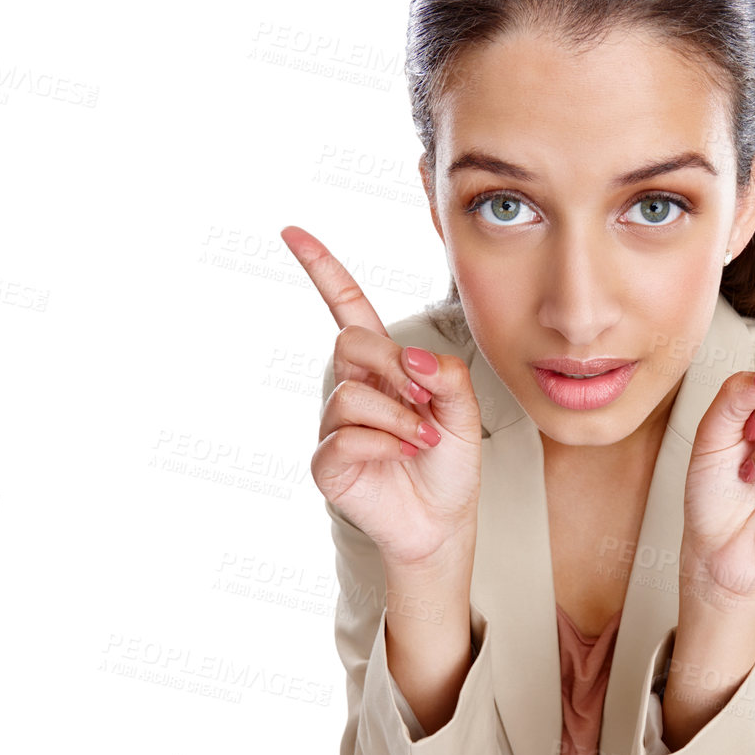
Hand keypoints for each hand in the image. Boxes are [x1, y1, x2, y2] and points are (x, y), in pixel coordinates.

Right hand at [283, 225, 482, 569]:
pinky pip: (346, 437)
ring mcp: (335, 425)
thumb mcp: (462, 409)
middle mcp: (352, 388)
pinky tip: (404, 456)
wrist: (444, 521)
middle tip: (427, 397)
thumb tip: (409, 358)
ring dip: (399, 416)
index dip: (322, 269)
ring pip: (352, 393)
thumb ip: (444, 375)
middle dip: (393, 363)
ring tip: (424, 439)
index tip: (293, 232)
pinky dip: (385, 444)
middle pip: (350, 341)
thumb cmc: (449, 464)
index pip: (347, 308)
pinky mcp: (327, 461)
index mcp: (383, 367)